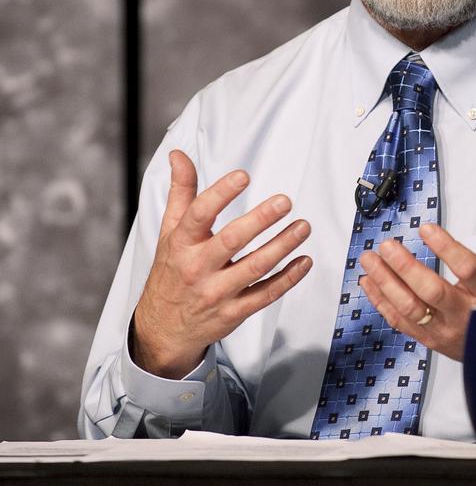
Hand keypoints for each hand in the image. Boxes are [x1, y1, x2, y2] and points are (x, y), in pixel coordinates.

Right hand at [132, 149, 311, 378]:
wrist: (162, 329)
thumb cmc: (171, 272)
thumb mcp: (169, 231)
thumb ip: (181, 192)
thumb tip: (179, 155)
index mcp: (182, 243)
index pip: (199, 214)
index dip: (220, 193)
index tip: (243, 176)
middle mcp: (198, 268)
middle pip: (231, 241)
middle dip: (260, 220)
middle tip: (284, 201)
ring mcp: (216, 292)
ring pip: (254, 268)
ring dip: (282, 247)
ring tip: (302, 227)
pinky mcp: (234, 312)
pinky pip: (265, 295)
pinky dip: (287, 279)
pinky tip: (304, 261)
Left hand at [358, 178, 475, 361]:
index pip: (468, 269)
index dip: (446, 248)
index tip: (425, 228)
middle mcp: (468, 314)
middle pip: (431, 292)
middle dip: (405, 268)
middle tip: (386, 245)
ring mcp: (448, 330)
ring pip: (411, 310)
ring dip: (386, 284)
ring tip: (369, 259)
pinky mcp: (433, 340)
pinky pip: (402, 323)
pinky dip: (381, 302)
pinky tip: (369, 282)